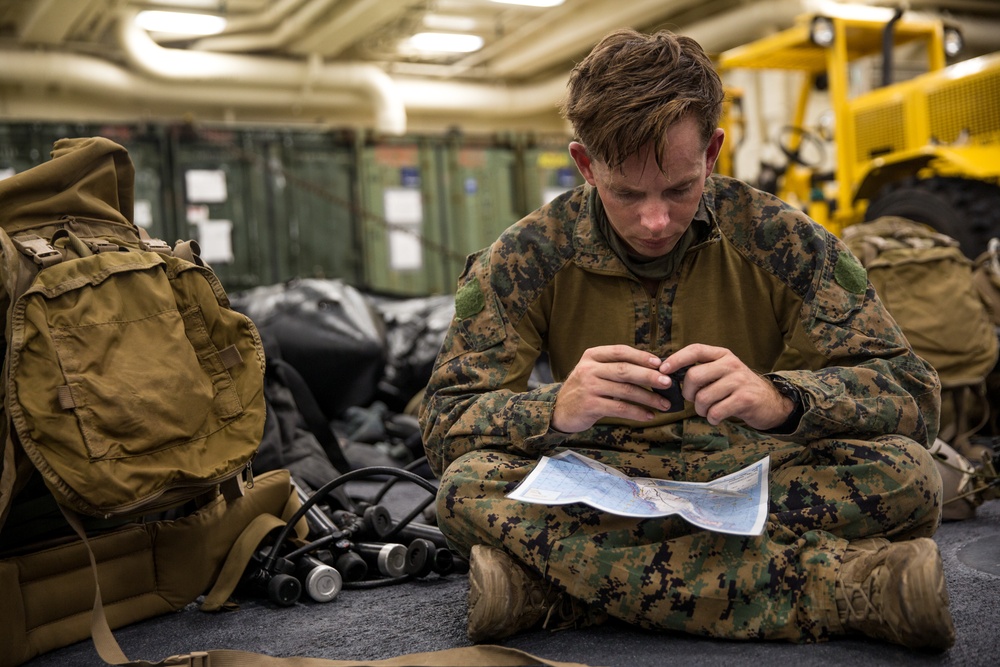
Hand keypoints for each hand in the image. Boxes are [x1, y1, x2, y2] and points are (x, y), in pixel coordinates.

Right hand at [551, 345, 673, 432]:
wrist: (558, 410)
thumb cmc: (584, 389)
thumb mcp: (593, 371)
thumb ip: (615, 367)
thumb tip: (652, 369)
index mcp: (592, 356)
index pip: (620, 351)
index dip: (641, 356)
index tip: (660, 363)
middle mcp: (589, 369)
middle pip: (625, 370)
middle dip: (649, 376)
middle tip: (668, 383)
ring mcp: (589, 387)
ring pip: (625, 390)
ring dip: (648, 398)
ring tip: (664, 404)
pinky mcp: (590, 405)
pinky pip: (620, 408)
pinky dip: (637, 412)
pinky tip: (648, 415)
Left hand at [661, 343, 794, 429]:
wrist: (771, 403)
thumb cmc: (738, 388)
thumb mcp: (723, 372)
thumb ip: (702, 370)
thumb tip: (668, 375)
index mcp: (722, 355)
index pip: (695, 350)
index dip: (676, 359)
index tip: (663, 370)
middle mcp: (731, 364)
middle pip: (694, 376)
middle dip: (688, 393)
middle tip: (694, 400)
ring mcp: (739, 381)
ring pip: (703, 397)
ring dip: (701, 410)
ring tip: (708, 410)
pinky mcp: (745, 399)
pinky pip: (715, 411)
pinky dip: (712, 418)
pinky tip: (717, 417)